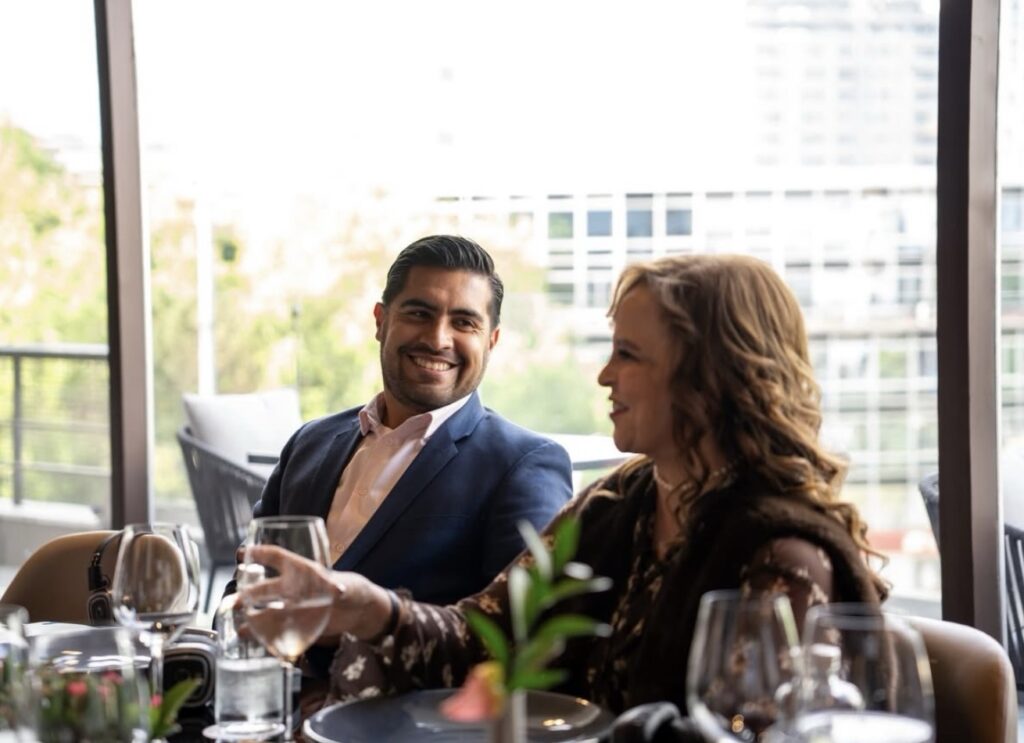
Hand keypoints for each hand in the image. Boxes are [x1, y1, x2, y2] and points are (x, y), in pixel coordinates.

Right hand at [241, 545, 392, 640]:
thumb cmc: (350, 590)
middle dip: (249, 592)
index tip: (244, 553)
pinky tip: (245, 634)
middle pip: (265, 587)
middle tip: (235, 599)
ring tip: (233, 615)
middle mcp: (290, 587)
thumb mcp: (345, 587)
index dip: (263, 554)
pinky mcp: (291, 623)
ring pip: (263, 608)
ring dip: (248, 611)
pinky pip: (271, 627)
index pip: (279, 557)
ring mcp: (289, 606)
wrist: (354, 611)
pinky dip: (258, 631)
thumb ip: (340, 588)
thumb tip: (339, 590)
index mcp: (302, 571)